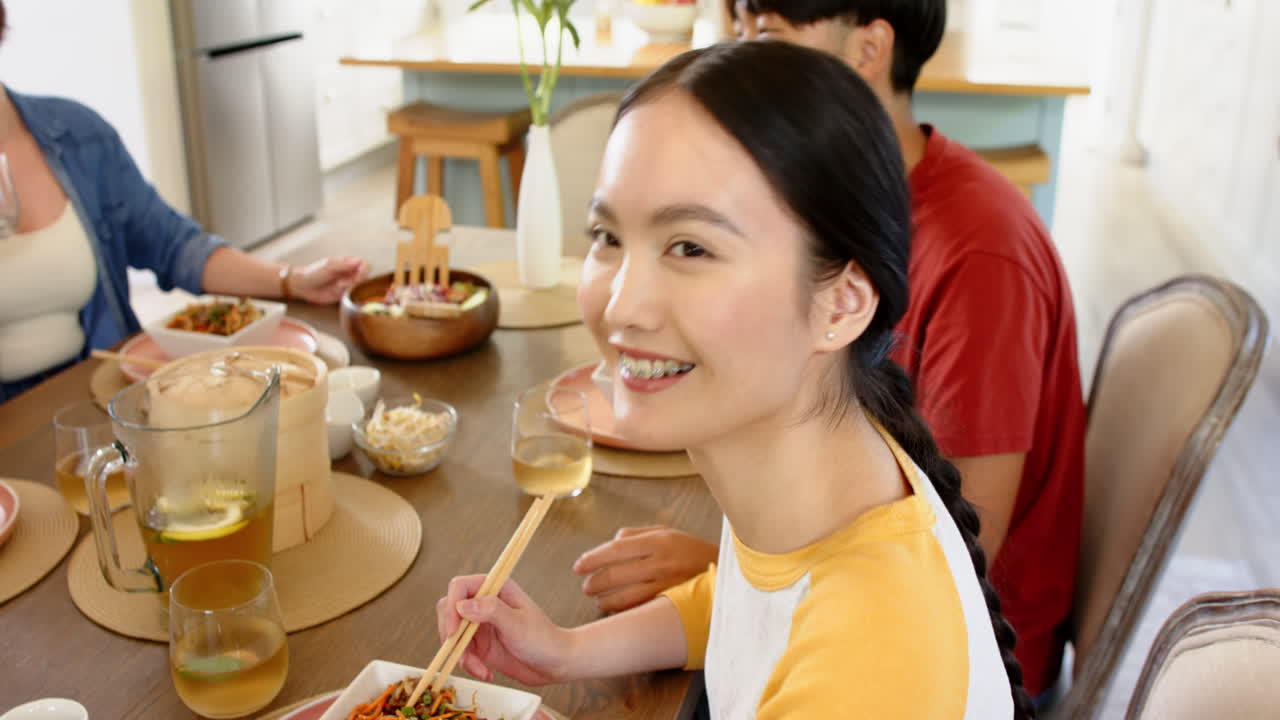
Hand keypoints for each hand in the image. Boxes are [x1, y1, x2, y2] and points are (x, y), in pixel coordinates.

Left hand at [289, 256, 368, 303]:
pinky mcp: (343, 294)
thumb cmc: (314, 272)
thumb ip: (343, 264)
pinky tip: (335, 292)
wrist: (302, 286)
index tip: (358, 275)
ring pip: (359, 287)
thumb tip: (359, 261)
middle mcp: (349, 273)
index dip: (364, 270)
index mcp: (347, 263)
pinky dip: (346, 294)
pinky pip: (351, 295)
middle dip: (357, 281)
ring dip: (350, 288)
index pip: (364, 264)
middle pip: (364, 277)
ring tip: (337, 286)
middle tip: (344, 283)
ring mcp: (347, 284)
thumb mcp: (328, 266)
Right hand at [436, 575, 572, 686]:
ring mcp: (480, 624)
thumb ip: (491, 611)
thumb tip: (462, 605)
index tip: (455, 631)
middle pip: (449, 609)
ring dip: (460, 654)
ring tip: (480, 669)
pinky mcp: (479, 644)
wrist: (554, 664)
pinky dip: (468, 664)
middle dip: (451, 633)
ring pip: (452, 633)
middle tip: (460, 653)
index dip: (452, 606)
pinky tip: (486, 673)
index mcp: (495, 587)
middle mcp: (484, 602)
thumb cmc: (543, 639)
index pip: (460, 587)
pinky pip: (461, 652)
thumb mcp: (517, 625)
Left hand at [573, 526, 718, 612]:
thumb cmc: (692, 552)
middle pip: (616, 574)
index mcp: (658, 541)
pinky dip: (622, 610)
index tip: (578, 566)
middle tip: (586, 586)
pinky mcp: (671, 603)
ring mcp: (667, 585)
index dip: (593, 558)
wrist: (728, 574)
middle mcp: (661, 562)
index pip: (616, 549)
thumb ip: (638, 534)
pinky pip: (639, 609)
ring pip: (625, 596)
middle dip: (595, 582)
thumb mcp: (668, 533)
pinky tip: (613, 609)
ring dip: (605, 600)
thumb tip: (613, 541)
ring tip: (596, 599)